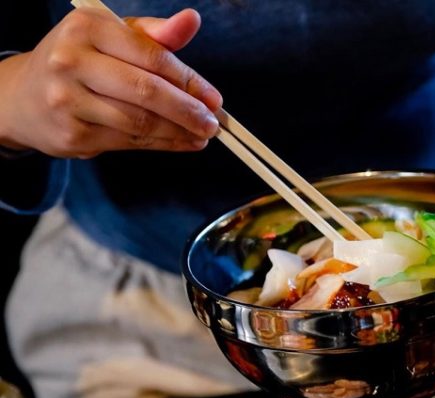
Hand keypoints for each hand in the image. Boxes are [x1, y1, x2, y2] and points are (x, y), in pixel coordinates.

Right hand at [0, 8, 220, 157]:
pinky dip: (162, 144)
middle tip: (214, 123)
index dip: (190, 81)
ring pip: (140, 122)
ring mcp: (68, 101)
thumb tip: (192, 21)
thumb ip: (154, 35)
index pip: (153, 57)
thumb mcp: (112, 37)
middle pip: (147, 92)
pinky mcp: (72, 135)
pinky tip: (182, 143)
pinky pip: (129, 142)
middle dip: (188, 111)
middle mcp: (72, 62)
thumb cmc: (80, 62)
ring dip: (179, 132)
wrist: (24, 97)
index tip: (214, 98)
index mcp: (88, 29)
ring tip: (202, 135)